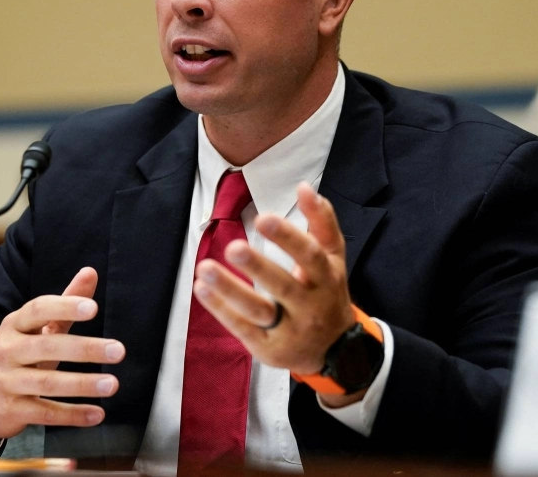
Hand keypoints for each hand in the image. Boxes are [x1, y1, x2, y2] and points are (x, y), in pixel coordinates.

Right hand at [0, 267, 125, 455]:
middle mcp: (7, 351)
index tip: (92, 308)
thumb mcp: (35, 328)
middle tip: (117, 351)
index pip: (38, 310)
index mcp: (14, 325)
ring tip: (111, 383)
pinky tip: (96, 413)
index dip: (64, 306)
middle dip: (85, 348)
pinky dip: (72, 414)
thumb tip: (90, 273)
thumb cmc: (15, 356)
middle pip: (48, 346)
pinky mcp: (10, 411)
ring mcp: (6, 382)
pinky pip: (45, 413)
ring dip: (83, 384)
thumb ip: (65, 302)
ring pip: (47, 382)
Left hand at [193, 183, 377, 404]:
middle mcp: (310, 307)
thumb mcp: (333, 258)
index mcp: (327, 279)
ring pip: (259, 311)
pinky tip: (201, 288)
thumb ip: (322, 221)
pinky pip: (243, 329)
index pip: (310, 257)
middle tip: (233, 247)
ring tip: (205, 269)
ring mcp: (289, 330)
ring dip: (230, 290)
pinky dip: (221, 309)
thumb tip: (304, 187)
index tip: (263, 218)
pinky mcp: (269, 348)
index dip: (288, 238)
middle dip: (258, 267)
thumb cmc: (327, 292)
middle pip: (284, 287)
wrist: (337, 351)